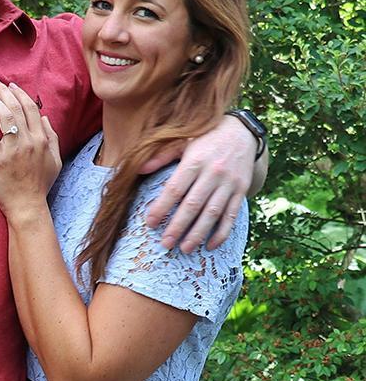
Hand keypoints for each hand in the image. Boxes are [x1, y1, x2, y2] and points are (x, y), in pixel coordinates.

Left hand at [0, 78, 60, 218]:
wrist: (27, 205)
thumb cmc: (40, 184)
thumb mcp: (55, 160)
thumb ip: (52, 137)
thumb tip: (44, 117)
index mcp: (42, 139)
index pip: (31, 108)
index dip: (20, 94)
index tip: (11, 86)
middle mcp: (29, 141)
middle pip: (15, 107)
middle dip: (3, 91)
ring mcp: (12, 149)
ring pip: (3, 116)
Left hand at [144, 115, 255, 252]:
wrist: (242, 131)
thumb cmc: (205, 138)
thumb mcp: (182, 141)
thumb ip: (162, 156)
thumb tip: (139, 169)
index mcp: (194, 161)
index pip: (175, 189)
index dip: (161, 207)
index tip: (150, 223)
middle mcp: (213, 173)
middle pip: (193, 205)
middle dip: (178, 227)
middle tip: (165, 244)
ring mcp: (229, 183)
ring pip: (213, 213)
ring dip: (199, 234)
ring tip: (185, 249)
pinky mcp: (241, 190)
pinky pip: (232, 215)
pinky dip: (222, 232)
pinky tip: (211, 245)